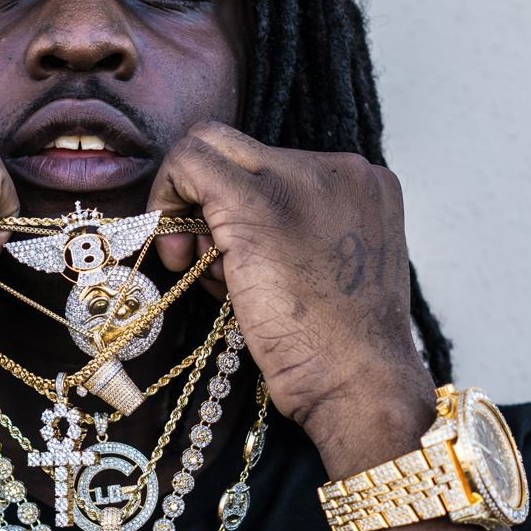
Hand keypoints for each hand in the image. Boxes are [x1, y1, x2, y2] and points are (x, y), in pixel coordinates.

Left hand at [147, 122, 436, 470]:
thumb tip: (215, 224)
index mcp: (362, 182)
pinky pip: (189, 160)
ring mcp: (301, 178)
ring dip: (192, 211)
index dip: (239, 207)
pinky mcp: (259, 202)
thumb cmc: (337, 347)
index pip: (276, 165)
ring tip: (213, 278)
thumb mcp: (327, 269)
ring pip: (209, 148)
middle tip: (200, 258)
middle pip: (241, 151)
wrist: (359, 381)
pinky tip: (180, 257)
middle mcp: (339, 167)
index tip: (231, 255)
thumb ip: (289, 231)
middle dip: (208, 200)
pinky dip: (168, 197)